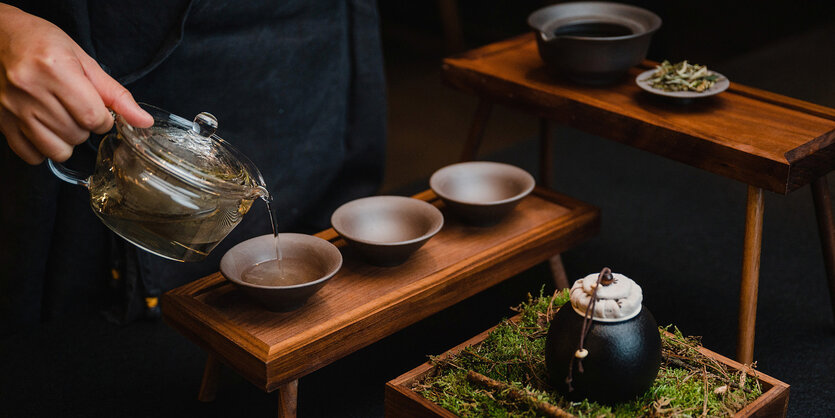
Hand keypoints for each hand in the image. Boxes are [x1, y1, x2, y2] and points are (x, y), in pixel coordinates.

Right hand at [0, 4, 152, 164]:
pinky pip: (32, 156)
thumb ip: (116, 94)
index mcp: (54, 69)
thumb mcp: (84, 61)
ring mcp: (12, 108)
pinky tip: (45, 128)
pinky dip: (44, 149)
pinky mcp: (2, 123)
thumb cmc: (42, 44)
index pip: (93, 117)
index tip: (99, 110)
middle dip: (86, 126)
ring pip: (57, 150)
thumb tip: (143, 121)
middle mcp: (30, 89)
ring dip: (68, 139)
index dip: (104, 118)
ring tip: (61, 117)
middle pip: (77, 135)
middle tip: (76, 107)